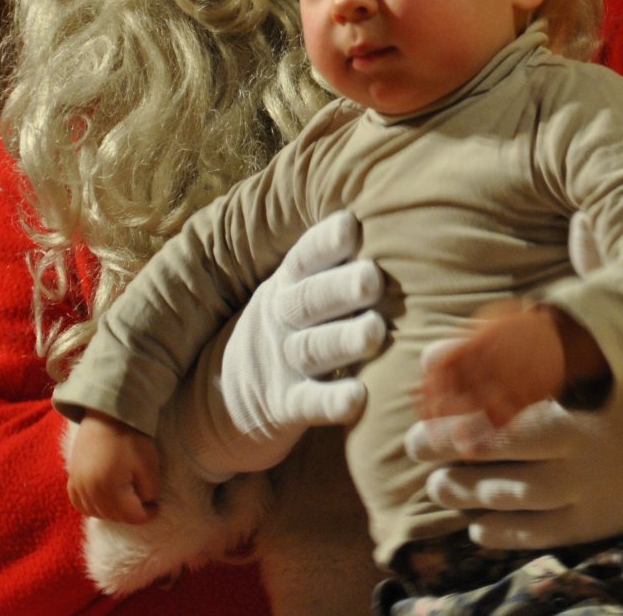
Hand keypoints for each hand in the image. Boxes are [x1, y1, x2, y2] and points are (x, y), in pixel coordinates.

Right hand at [67, 413, 160, 523]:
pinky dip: (94, 508)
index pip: (130, 515)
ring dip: (114, 513)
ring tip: (128, 502)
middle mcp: (89, 491)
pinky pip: (80, 504)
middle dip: (131, 514)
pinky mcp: (72, 479)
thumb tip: (146, 504)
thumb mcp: (149, 465)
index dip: (147, 514)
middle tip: (144, 504)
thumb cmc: (131, 438)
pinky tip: (105, 502)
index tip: (156, 507)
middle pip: (113, 516)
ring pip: (97, 513)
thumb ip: (149, 491)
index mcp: (109, 488)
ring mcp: (77, 485)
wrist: (106, 415)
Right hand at [177, 210, 386, 480]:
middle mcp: (282, 319)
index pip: (304, 258)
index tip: (351, 225)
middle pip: (310, 300)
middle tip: (372, 278)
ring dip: (344, 340)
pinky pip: (309, 404)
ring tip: (374, 332)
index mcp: (287, 284)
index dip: (325, 242)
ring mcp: (282, 363)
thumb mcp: (296, 289)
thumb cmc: (293, 327)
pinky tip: (359, 398)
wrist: (229, 394)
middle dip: (341, 288)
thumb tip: (393, 214)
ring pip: (313, 349)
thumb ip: (332, 262)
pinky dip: (332, 402)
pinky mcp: (285, 407)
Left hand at [404, 214, 622, 548]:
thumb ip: (597, 284)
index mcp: (598, 381)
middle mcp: (593, 437)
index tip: (429, 358)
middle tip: (413, 437)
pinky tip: (476, 520)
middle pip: (500, 441)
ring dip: (464, 488)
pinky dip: (502, 529)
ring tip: (433, 479)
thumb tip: (576, 219)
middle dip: (449, 439)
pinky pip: (540, 533)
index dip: (467, 366)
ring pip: (512, 493)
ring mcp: (597, 483)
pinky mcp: (605, 518)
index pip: (517, 371)